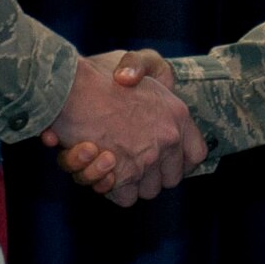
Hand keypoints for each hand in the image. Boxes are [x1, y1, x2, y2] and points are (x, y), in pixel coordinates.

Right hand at [40, 55, 205, 203]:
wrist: (68, 85)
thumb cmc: (99, 73)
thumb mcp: (137, 65)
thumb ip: (151, 80)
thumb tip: (136, 89)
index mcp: (177, 113)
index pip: (196, 154)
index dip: (182, 161)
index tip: (166, 160)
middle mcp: (168, 138)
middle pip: (170, 179)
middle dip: (153, 175)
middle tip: (129, 158)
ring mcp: (147, 159)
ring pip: (147, 190)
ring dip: (129, 182)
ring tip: (106, 158)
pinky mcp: (121, 175)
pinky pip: (125, 197)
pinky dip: (111, 188)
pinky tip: (97, 166)